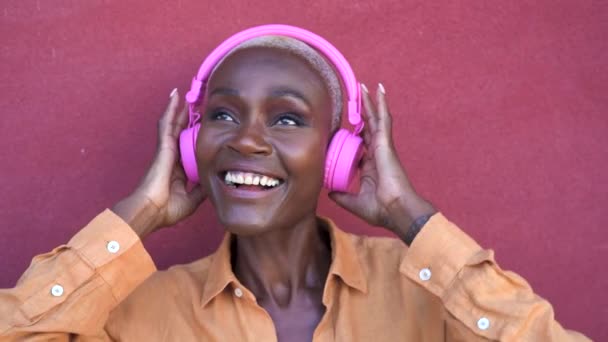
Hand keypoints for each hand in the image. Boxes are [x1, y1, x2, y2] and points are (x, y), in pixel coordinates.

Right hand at [113, 89, 205, 237]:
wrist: (151, 211)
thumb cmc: (167, 209)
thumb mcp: (192, 199)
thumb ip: (201, 189)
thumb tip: (213, 181)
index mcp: (177, 169)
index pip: (187, 148)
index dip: (193, 137)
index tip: (202, 128)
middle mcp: (171, 157)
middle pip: (180, 132)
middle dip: (186, 118)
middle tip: (194, 103)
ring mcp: (166, 150)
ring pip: (173, 124)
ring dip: (178, 109)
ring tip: (183, 93)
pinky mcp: (163, 146)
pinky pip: (167, 123)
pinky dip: (170, 109)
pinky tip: (175, 96)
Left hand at [329, 84, 434, 238]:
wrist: (396, 210)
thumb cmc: (381, 210)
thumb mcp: (355, 202)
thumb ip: (342, 196)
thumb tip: (329, 191)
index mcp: (371, 166)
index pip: (362, 144)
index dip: (354, 134)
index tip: (346, 127)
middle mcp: (378, 153)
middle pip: (368, 127)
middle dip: (363, 111)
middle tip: (358, 95)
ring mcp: (383, 147)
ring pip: (375, 119)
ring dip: (370, 102)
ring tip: (365, 86)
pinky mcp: (386, 144)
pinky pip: (383, 119)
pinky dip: (381, 104)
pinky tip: (378, 91)